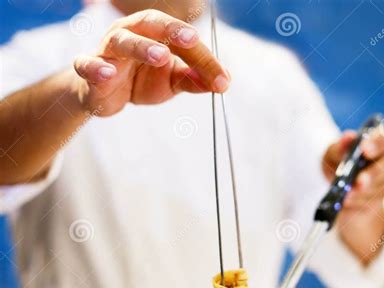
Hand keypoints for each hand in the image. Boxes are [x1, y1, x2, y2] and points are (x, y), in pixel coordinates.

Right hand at [72, 9, 229, 115]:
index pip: (183, 40)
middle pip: (151, 24)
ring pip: (122, 41)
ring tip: (161, 56)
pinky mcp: (89, 69)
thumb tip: (223, 82)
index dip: (204, 59)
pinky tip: (108, 73)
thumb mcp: (172, 81)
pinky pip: (88, 64)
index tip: (223, 78)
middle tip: (192, 39)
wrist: (105, 95)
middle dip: (172, 30)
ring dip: (142, 47)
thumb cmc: (141, 80)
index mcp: (154, 33)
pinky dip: (96, 67)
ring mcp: (108, 50)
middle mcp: (130, 33)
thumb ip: (194, 80)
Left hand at [322, 125, 383, 211]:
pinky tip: (348, 201)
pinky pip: (376, 199)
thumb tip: (348, 137)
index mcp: (382, 138)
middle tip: (360, 181)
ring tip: (347, 195)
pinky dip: (360, 200)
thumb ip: (340, 147)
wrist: (340, 188)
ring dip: (364, 191)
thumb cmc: (339, 163)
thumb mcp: (333, 154)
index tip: (364, 149)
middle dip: (374, 173)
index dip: (378, 142)